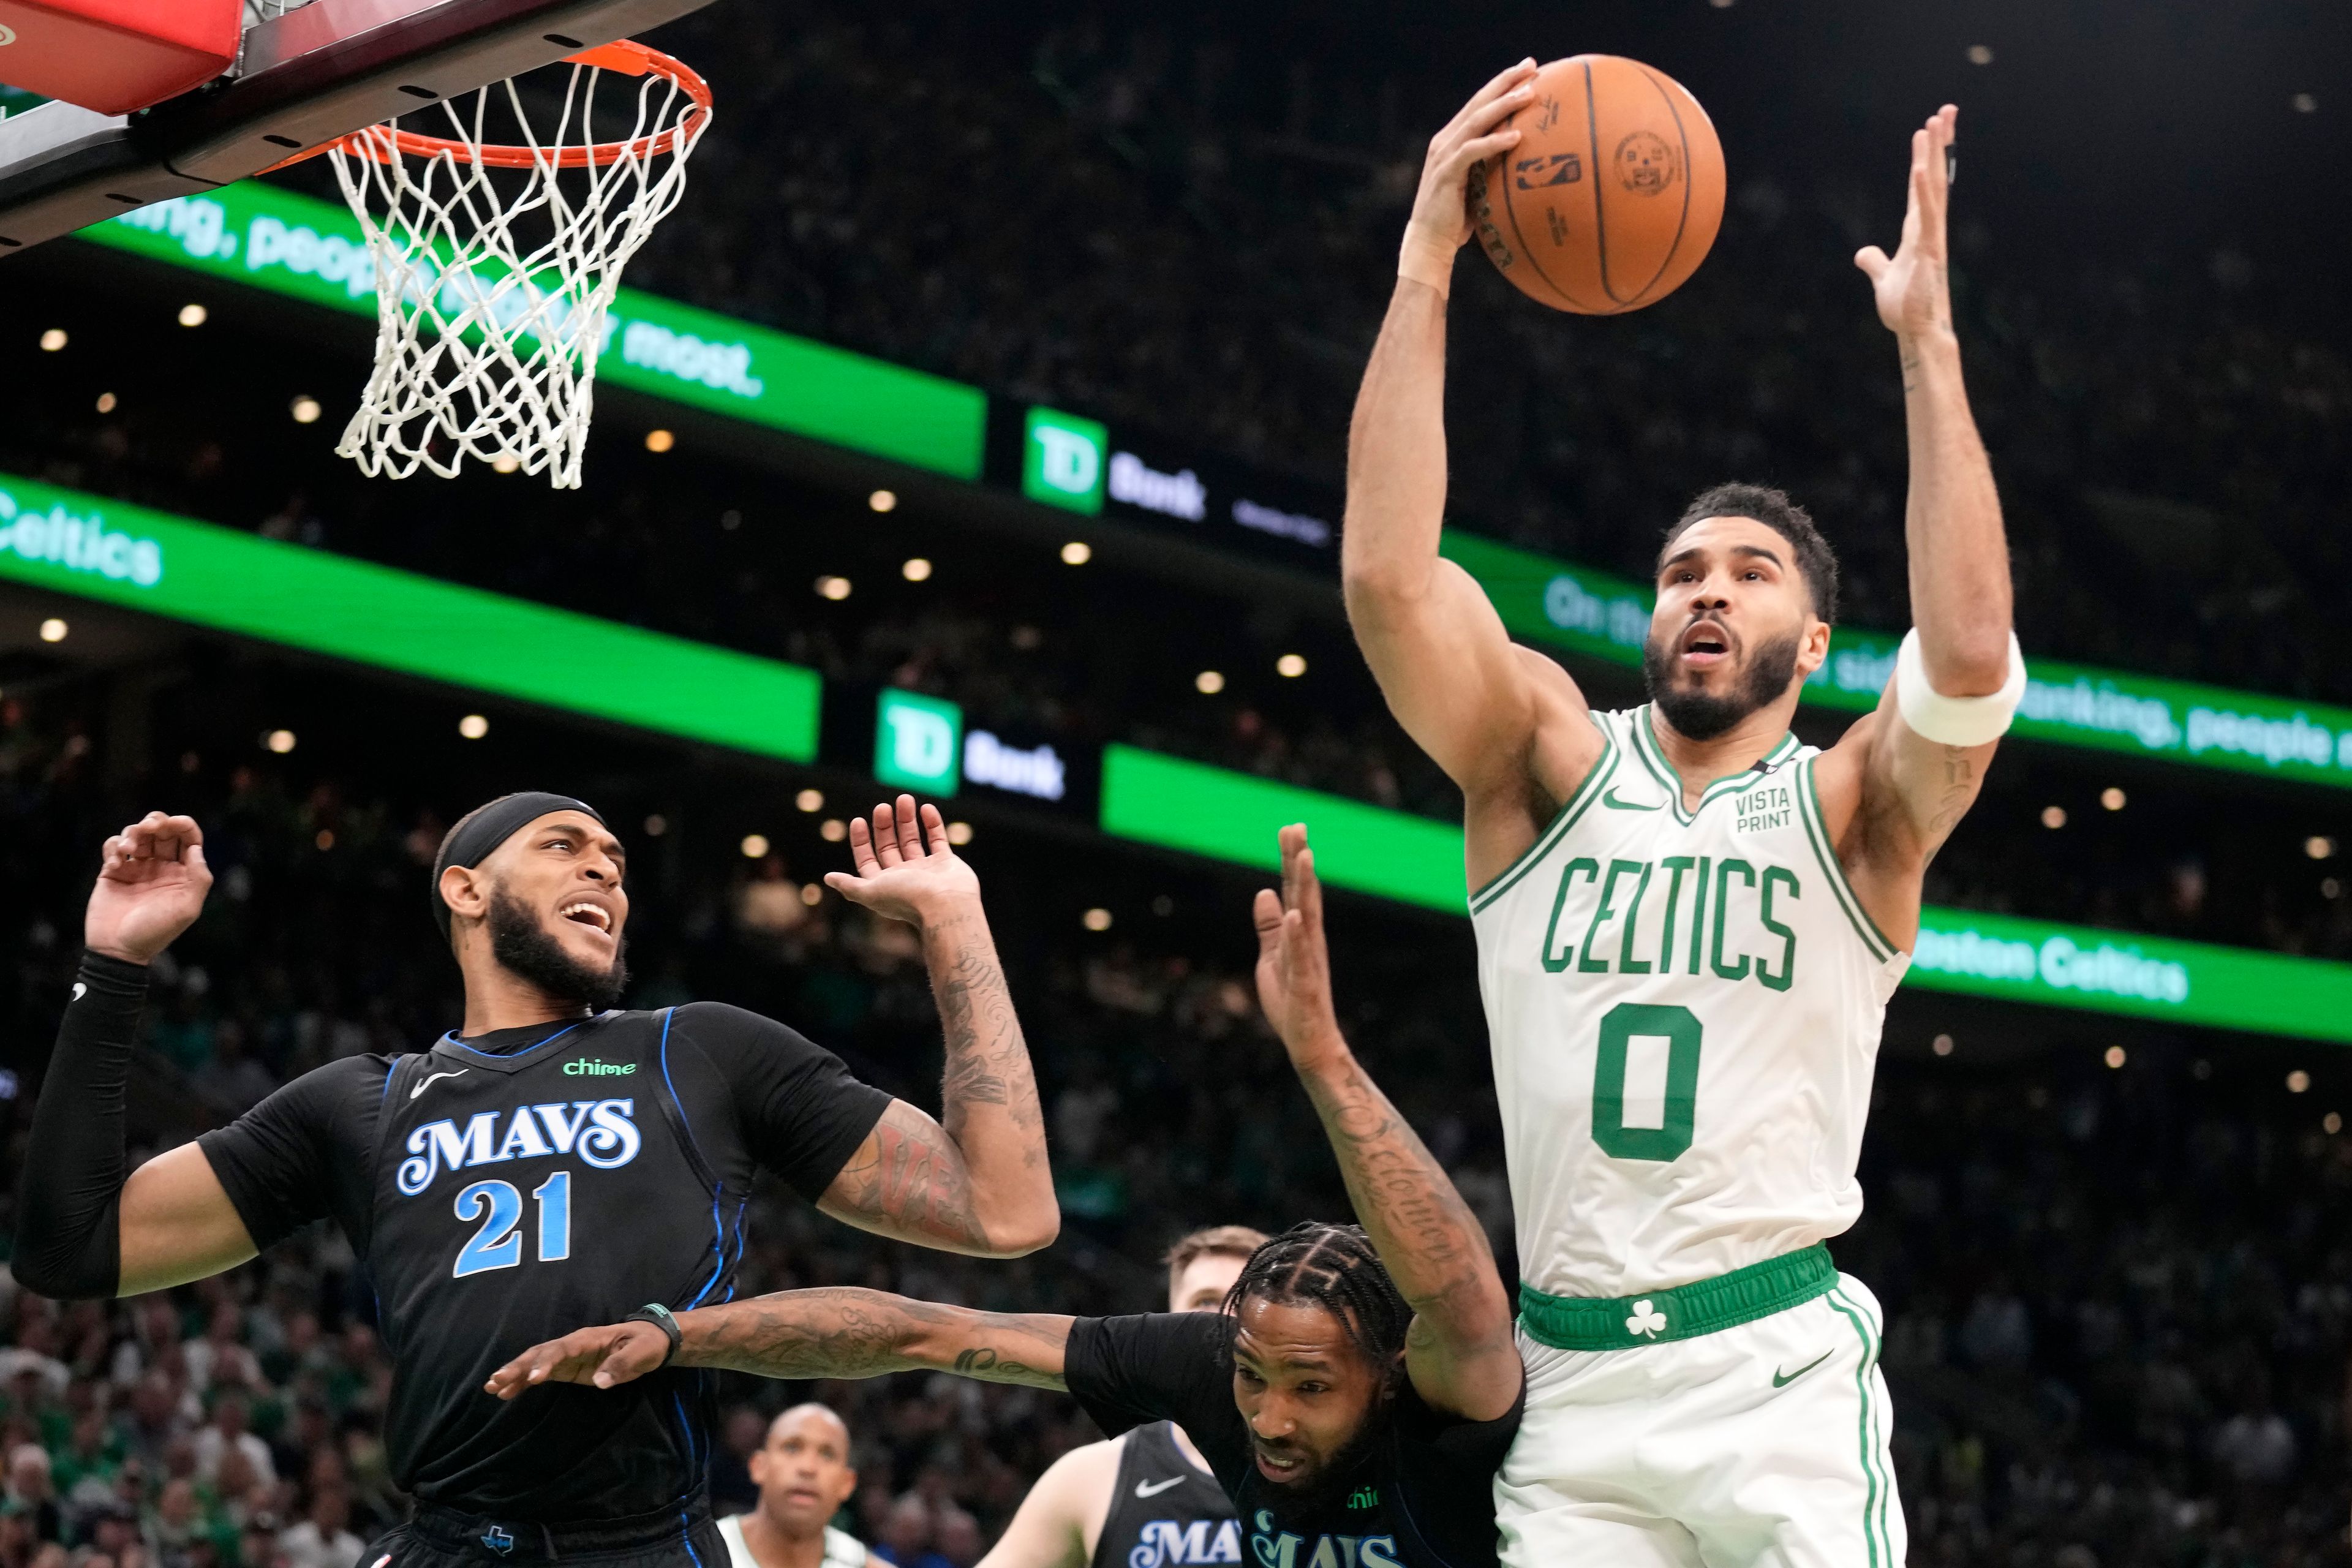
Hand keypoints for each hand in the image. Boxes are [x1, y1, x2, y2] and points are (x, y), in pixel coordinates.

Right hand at [85, 813, 211, 963]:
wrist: (119, 950)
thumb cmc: (156, 932)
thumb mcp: (187, 908)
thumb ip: (199, 877)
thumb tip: (197, 849)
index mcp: (182, 873)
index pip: (188, 839)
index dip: (183, 825)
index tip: (175, 822)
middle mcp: (160, 867)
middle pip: (161, 830)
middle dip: (156, 822)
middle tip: (149, 828)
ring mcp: (136, 868)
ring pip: (136, 833)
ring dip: (133, 832)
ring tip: (128, 849)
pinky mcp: (112, 871)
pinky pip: (113, 846)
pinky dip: (114, 846)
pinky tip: (116, 863)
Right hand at [484, 1320, 668, 1398]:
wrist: (652, 1341)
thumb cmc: (647, 1343)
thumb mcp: (642, 1352)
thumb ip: (622, 1365)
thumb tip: (601, 1382)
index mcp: (588, 1338)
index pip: (561, 1349)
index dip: (546, 1362)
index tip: (534, 1379)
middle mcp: (572, 1345)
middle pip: (540, 1354)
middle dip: (518, 1367)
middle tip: (496, 1381)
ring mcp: (568, 1357)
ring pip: (535, 1362)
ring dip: (514, 1374)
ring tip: (491, 1387)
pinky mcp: (567, 1369)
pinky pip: (541, 1374)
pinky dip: (523, 1382)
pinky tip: (505, 1394)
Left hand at [823, 796, 979, 927]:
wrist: (946, 905)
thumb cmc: (907, 898)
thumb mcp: (870, 891)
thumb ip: (849, 885)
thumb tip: (828, 878)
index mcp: (884, 885)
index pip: (867, 860)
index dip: (861, 841)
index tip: (859, 820)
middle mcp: (904, 877)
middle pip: (889, 847)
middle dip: (884, 826)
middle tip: (882, 806)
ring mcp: (926, 870)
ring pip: (912, 839)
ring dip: (907, 819)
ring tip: (904, 798)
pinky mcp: (946, 863)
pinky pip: (937, 839)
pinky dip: (932, 823)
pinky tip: (926, 808)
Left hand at [1251, 825, 1345, 1071]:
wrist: (1310, 1044)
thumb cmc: (1292, 1002)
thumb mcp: (1272, 958)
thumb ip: (1269, 927)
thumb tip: (1264, 892)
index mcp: (1301, 934)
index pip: (1296, 890)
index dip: (1292, 860)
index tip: (1291, 828)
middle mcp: (1309, 941)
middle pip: (1304, 894)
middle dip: (1299, 860)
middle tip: (1296, 826)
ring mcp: (1309, 961)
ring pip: (1308, 917)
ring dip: (1306, 886)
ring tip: (1304, 856)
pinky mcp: (1305, 985)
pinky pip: (1301, 957)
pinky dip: (1298, 935)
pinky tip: (1295, 914)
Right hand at [1400, 59, 1539, 278]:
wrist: (1430, 242)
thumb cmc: (1458, 218)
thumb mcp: (1478, 184)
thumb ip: (1492, 166)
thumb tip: (1526, 161)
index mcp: (1452, 139)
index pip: (1479, 103)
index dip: (1502, 84)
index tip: (1528, 69)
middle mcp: (1445, 141)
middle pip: (1478, 102)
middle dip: (1505, 81)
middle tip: (1531, 66)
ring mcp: (1444, 155)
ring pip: (1476, 120)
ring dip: (1504, 105)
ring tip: (1530, 94)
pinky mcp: (1446, 173)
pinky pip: (1473, 151)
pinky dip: (1494, 142)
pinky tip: (1516, 136)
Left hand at [1855, 105, 1957, 339]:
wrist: (1916, 331)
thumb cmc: (1905, 307)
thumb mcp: (1883, 278)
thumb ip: (1874, 262)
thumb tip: (1863, 253)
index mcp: (1918, 230)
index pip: (1923, 185)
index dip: (1927, 157)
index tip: (1930, 129)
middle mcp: (1929, 228)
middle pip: (1935, 177)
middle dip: (1940, 144)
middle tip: (1945, 110)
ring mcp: (1931, 237)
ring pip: (1934, 188)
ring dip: (1933, 156)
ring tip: (1934, 124)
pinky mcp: (1928, 251)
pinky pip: (1926, 216)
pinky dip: (1922, 192)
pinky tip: (1919, 168)